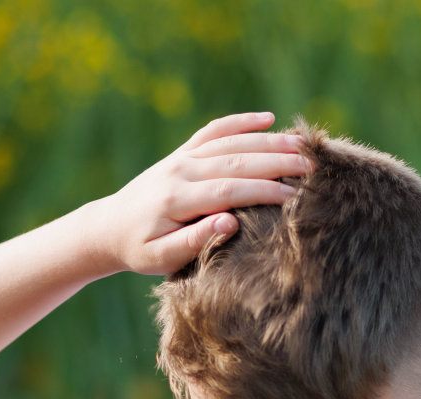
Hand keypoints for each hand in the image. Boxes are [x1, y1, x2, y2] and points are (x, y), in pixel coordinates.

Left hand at [92, 111, 309, 274]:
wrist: (109, 227)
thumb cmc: (138, 250)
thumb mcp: (160, 257)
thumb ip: (193, 241)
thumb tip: (230, 223)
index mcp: (176, 199)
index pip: (227, 191)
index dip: (262, 192)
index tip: (294, 197)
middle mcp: (180, 171)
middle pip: (235, 161)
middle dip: (276, 161)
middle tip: (312, 167)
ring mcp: (182, 157)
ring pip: (230, 142)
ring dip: (267, 141)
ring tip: (302, 145)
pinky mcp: (183, 153)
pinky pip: (214, 131)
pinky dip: (240, 122)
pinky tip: (268, 118)